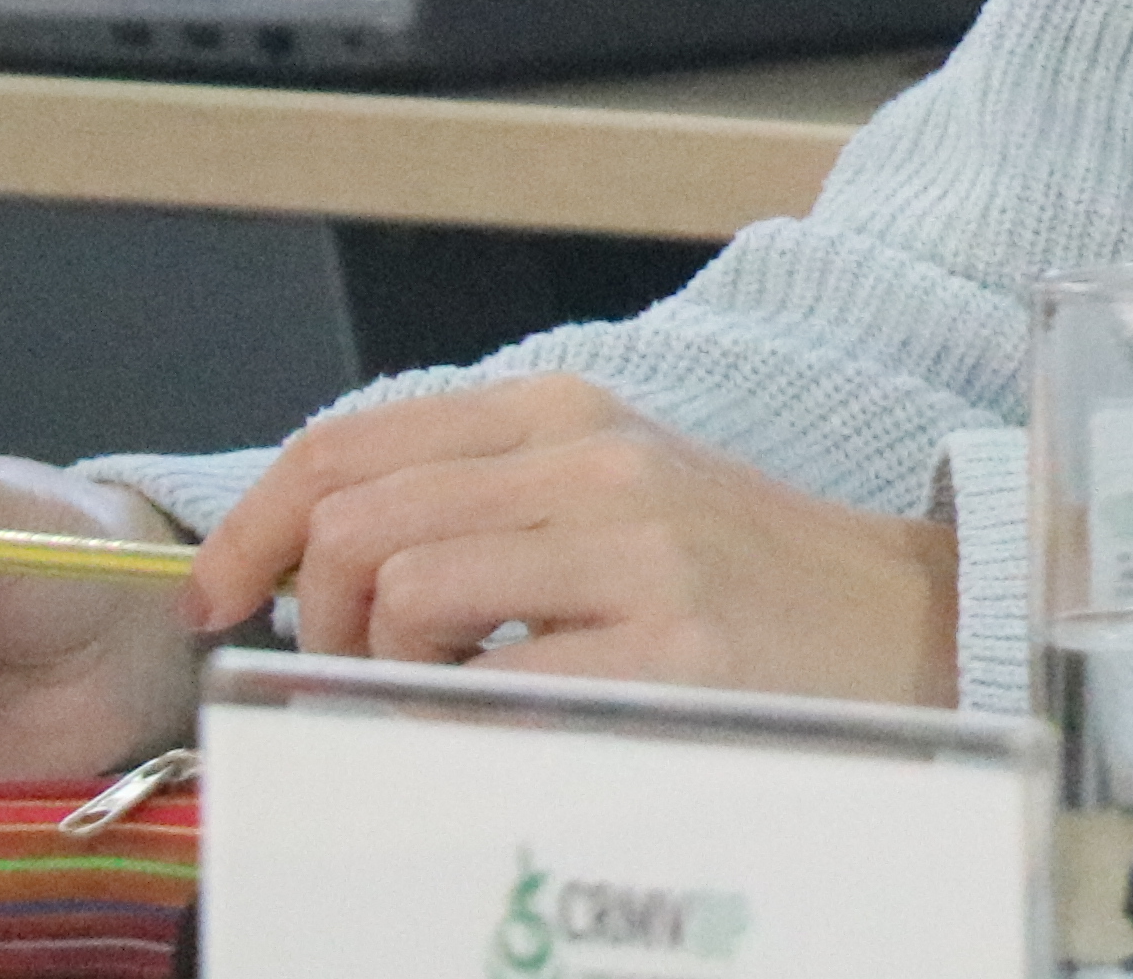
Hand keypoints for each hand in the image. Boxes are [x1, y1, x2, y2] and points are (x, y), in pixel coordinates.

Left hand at [189, 375, 954, 703]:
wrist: (911, 624)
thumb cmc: (740, 579)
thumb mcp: (605, 495)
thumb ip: (472, 501)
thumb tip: (302, 563)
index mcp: (568, 411)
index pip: (347, 446)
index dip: (250, 529)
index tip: (221, 598)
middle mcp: (596, 461)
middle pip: (353, 525)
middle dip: (310, 619)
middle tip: (347, 671)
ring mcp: (637, 553)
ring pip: (403, 595)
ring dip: (384, 673)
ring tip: (450, 695)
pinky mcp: (668, 653)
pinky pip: (487, 690)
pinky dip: (457, 720)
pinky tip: (511, 722)